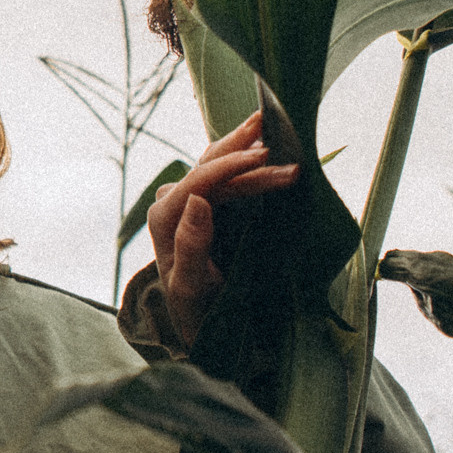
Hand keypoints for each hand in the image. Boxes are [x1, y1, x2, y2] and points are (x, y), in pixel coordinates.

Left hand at [145, 110, 298, 349]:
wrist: (201, 322)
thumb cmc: (195, 310)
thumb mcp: (190, 287)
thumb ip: (190, 246)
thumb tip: (197, 199)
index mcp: (164, 218)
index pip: (200, 180)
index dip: (233, 164)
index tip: (267, 156)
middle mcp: (172, 202)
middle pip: (212, 166)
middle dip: (250, 155)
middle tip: (287, 146)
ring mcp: (189, 200)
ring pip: (219, 163)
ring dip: (249, 148)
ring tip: (277, 130)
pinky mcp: (206, 203)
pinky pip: (227, 172)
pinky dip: (247, 157)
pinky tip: (266, 142)